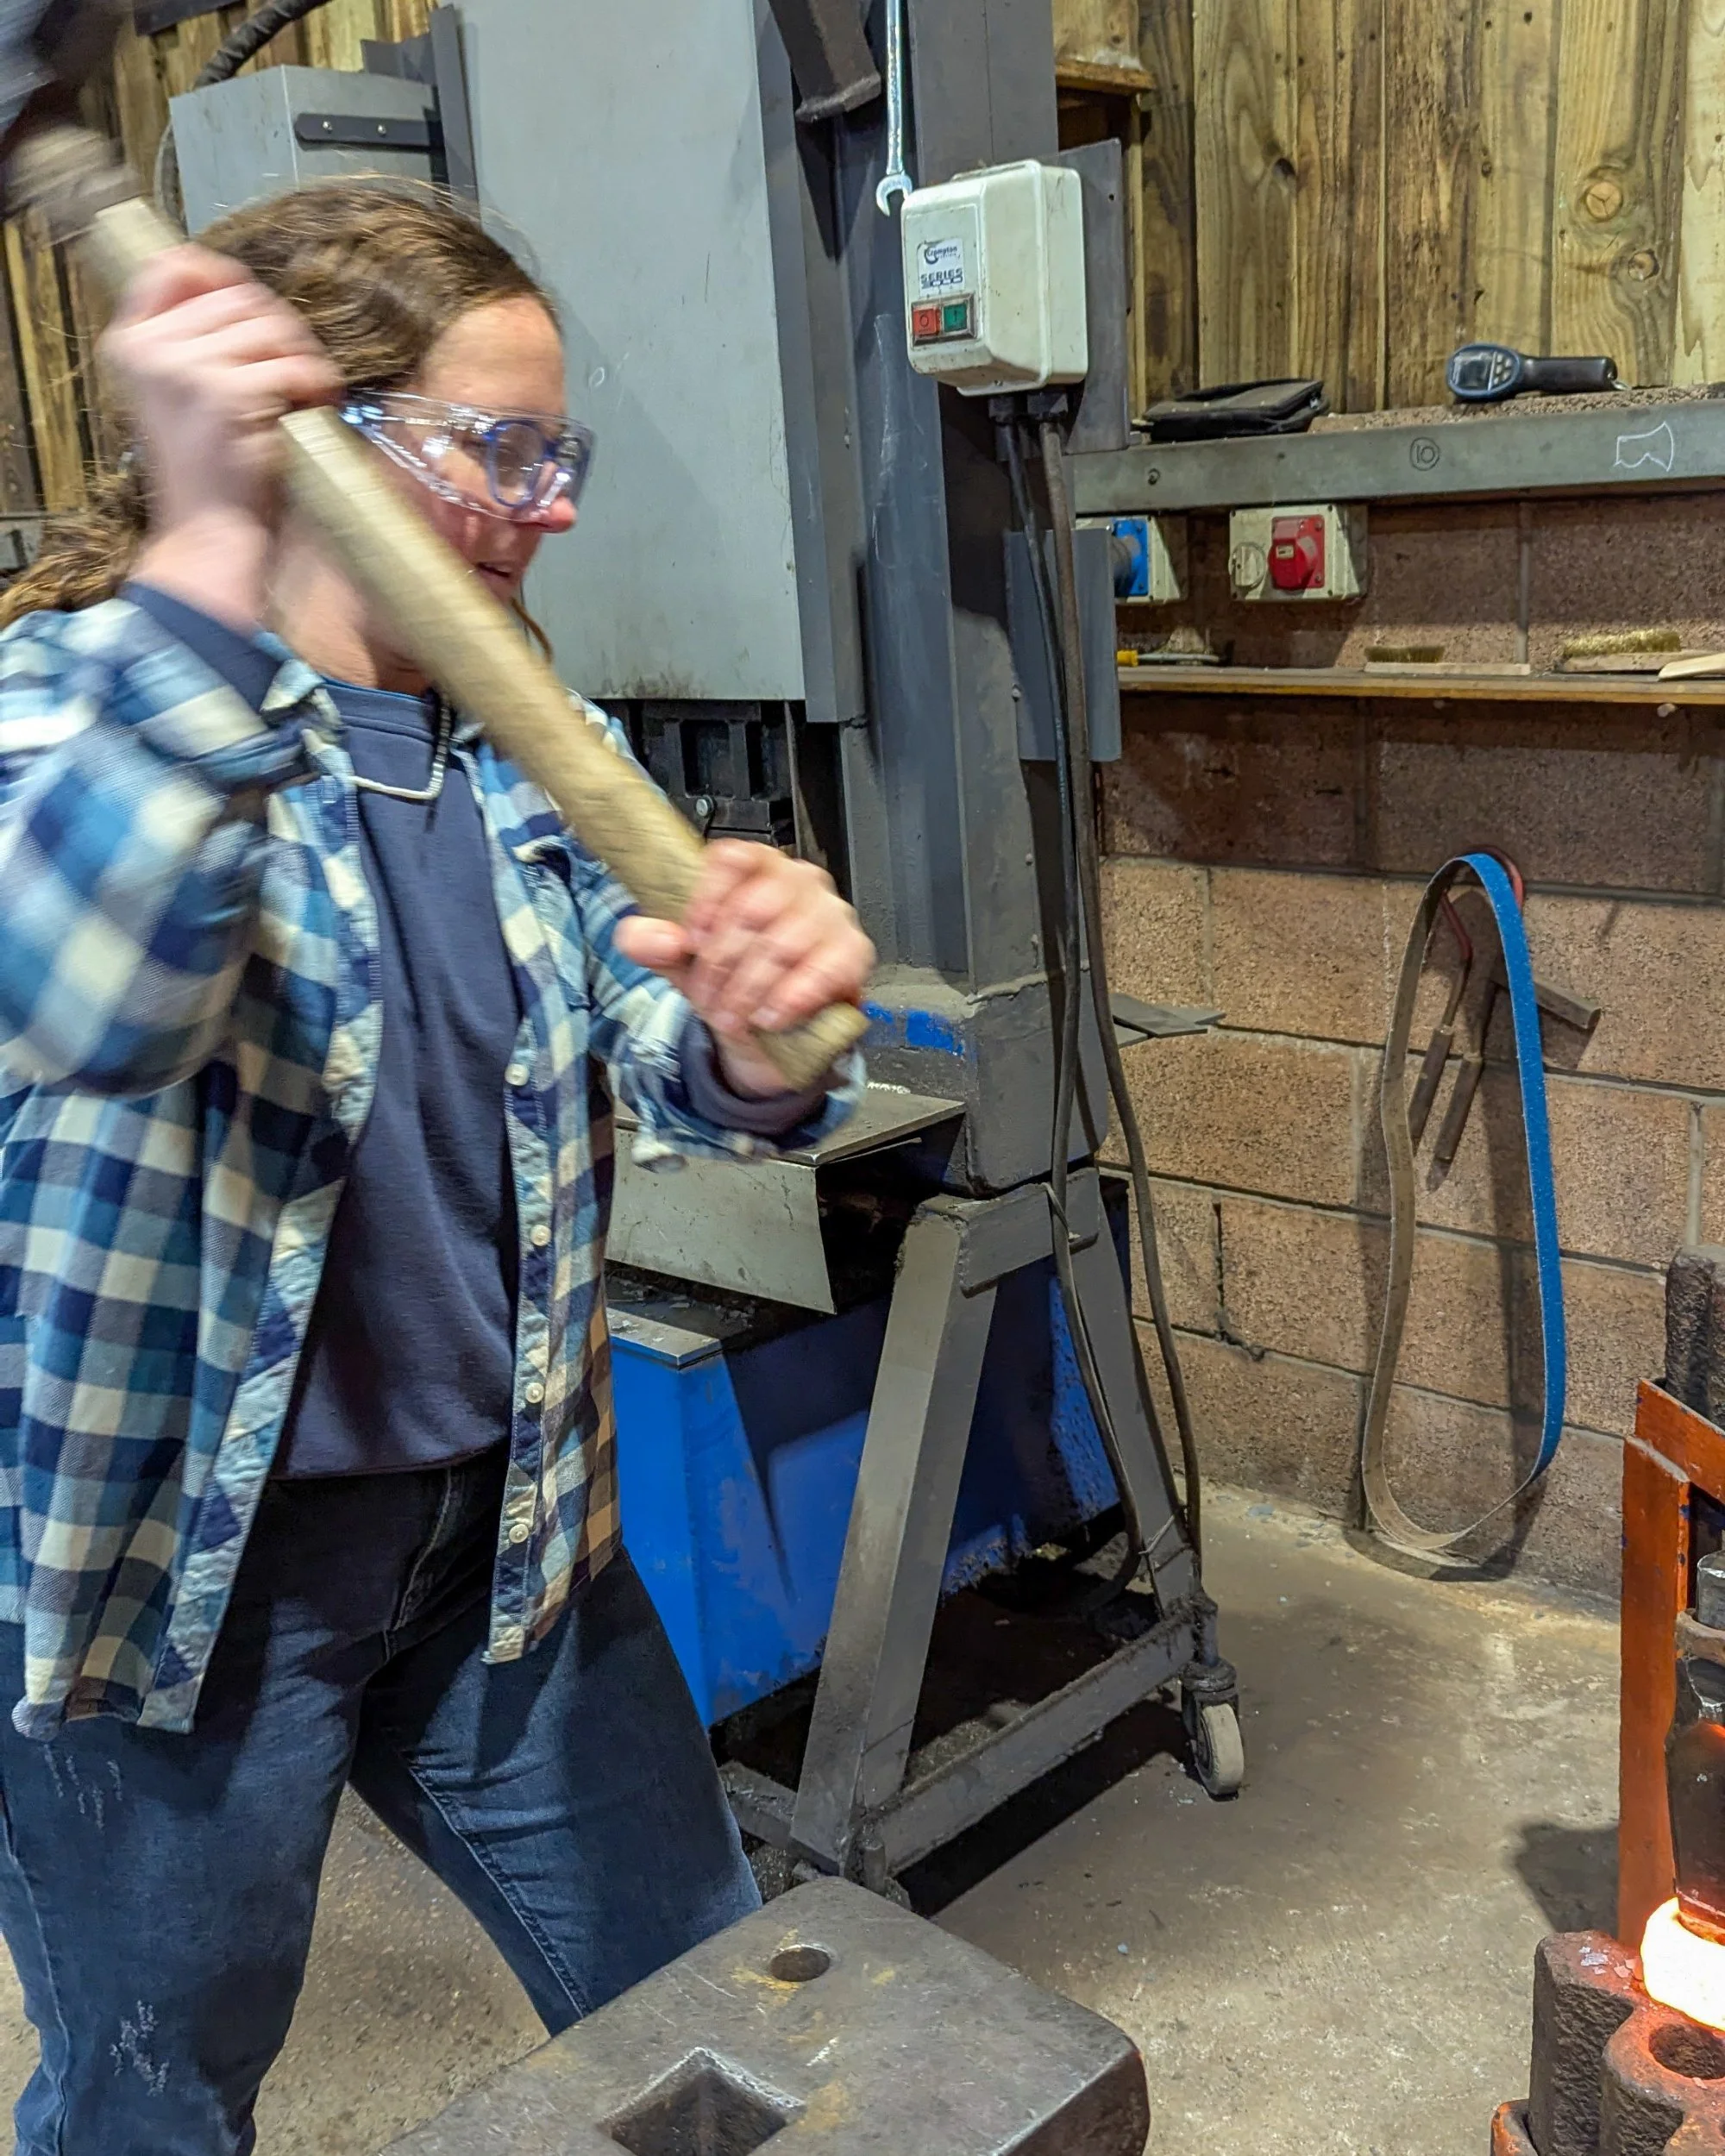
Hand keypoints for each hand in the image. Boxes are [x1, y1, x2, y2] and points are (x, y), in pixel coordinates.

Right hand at [107, 248, 339, 629]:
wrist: (207, 533)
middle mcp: (150, 350)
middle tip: (294, 366)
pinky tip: (316, 402)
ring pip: (269, 325)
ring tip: (306, 389)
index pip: (170, 267)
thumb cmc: (204, 470)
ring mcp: (187, 369)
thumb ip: (191, 342)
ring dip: (301, 354)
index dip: (218, 272)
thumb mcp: (176, 396)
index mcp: (130, 344)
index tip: (251, 299)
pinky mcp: (228, 393)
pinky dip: (315, 381)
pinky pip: (291, 363)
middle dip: (278, 327)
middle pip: (236, 296)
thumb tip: (236, 289)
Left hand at [614, 842, 874, 1097]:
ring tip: (733, 1016)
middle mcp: (798, 882)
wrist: (775, 1032)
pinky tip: (770, 1017)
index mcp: (756, 869)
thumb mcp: (685, 963)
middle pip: (754, 906)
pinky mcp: (854, 952)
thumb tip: (648, 936)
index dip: (708, 898)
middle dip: (722, 962)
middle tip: (708, 997)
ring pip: (783, 943)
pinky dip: (791, 998)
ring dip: (749, 989)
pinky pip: (825, 969)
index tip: (691, 940)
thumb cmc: (736, 980)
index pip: (734, 857)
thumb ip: (655, 945)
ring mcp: (831, 914)